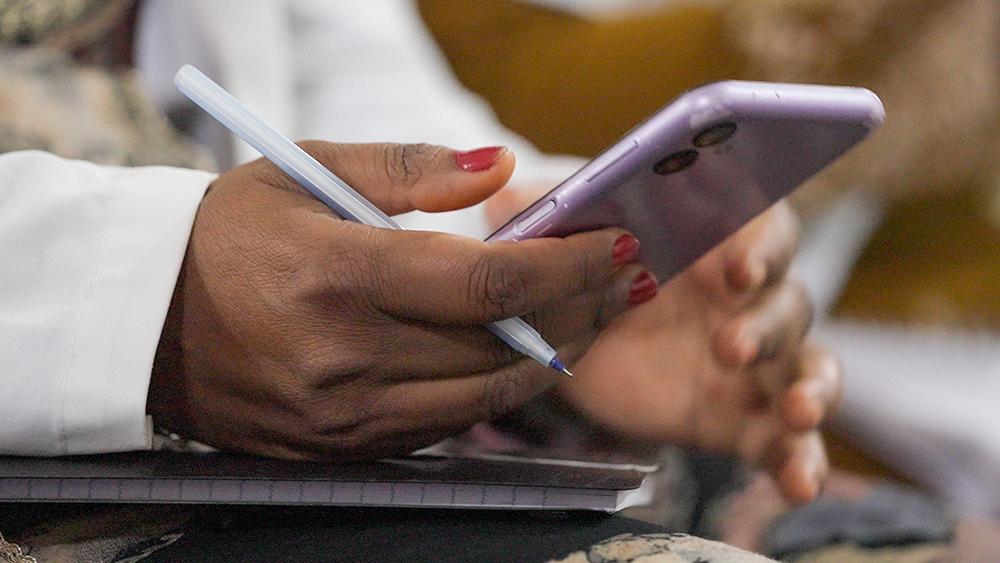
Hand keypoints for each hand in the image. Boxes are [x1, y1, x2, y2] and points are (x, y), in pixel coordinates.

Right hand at [149, 143, 646, 459]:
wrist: (144, 322)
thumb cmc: (227, 236)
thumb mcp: (304, 172)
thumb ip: (410, 169)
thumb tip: (500, 168)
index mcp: (339, 276)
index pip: (489, 282)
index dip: (567, 266)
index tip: (614, 246)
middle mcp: (348, 358)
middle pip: (502, 344)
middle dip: (580, 310)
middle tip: (623, 280)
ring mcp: (347, 416)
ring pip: (486, 398)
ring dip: (552, 357)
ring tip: (594, 317)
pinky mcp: (343, 448)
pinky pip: (446, 425)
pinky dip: (496, 390)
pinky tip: (524, 355)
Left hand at [559, 202, 840, 503]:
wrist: (564, 331)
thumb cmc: (577, 263)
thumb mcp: (558, 233)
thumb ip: (545, 213)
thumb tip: (501, 190)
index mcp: (714, 238)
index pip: (761, 229)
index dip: (759, 246)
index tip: (739, 269)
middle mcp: (744, 297)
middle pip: (785, 301)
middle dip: (766, 324)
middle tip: (730, 345)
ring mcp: (748, 360)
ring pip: (804, 366)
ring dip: (812, 388)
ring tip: (798, 412)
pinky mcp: (735, 416)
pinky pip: (780, 438)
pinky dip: (799, 459)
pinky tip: (800, 483)